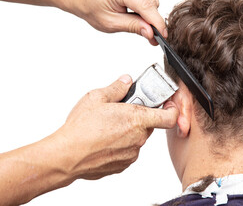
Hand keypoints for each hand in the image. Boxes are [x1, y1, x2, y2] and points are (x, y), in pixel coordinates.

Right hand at [56, 74, 177, 179]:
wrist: (66, 156)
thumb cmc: (80, 129)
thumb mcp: (97, 98)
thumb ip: (117, 88)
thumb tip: (126, 81)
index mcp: (137, 119)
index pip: (169, 117)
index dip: (171, 110)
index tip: (167, 105)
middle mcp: (138, 138)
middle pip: (149, 125)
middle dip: (139, 118)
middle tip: (122, 112)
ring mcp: (131, 153)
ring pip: (137, 138)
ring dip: (128, 132)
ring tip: (108, 127)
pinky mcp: (123, 165)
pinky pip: (128, 151)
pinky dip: (121, 145)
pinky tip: (104, 141)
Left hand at [68, 0, 165, 44]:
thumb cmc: (93, 7)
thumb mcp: (111, 23)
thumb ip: (133, 27)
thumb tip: (151, 33)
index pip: (146, 6)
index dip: (156, 22)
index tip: (163, 35)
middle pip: (152, 4)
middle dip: (151, 20)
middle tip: (144, 32)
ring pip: (154, 0)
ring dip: (147, 12)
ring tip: (131, 15)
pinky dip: (145, 5)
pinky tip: (133, 7)